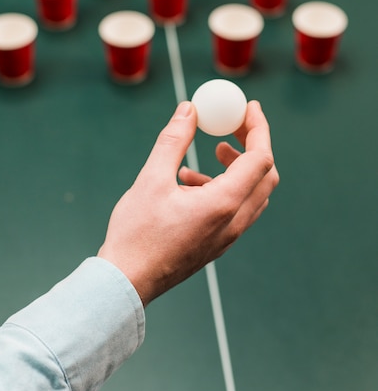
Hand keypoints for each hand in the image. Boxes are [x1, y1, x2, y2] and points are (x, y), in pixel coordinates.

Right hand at [97, 100, 278, 305]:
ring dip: (235, 169)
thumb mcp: (152, 179)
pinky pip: (236, 209)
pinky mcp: (217, 244)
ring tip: (199, 161)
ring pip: (252, 194)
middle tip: (229, 128)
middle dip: (251, 146)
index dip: (259, 128)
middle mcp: (234, 222)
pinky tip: (186, 185)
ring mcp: (228, 237)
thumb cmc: (137, 233)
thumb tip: (189, 109)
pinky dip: (222, 188)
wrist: (127, 283)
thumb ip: (174, 141)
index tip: (249, 107)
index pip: (260, 158)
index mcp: (224, 203)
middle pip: (264, 176)